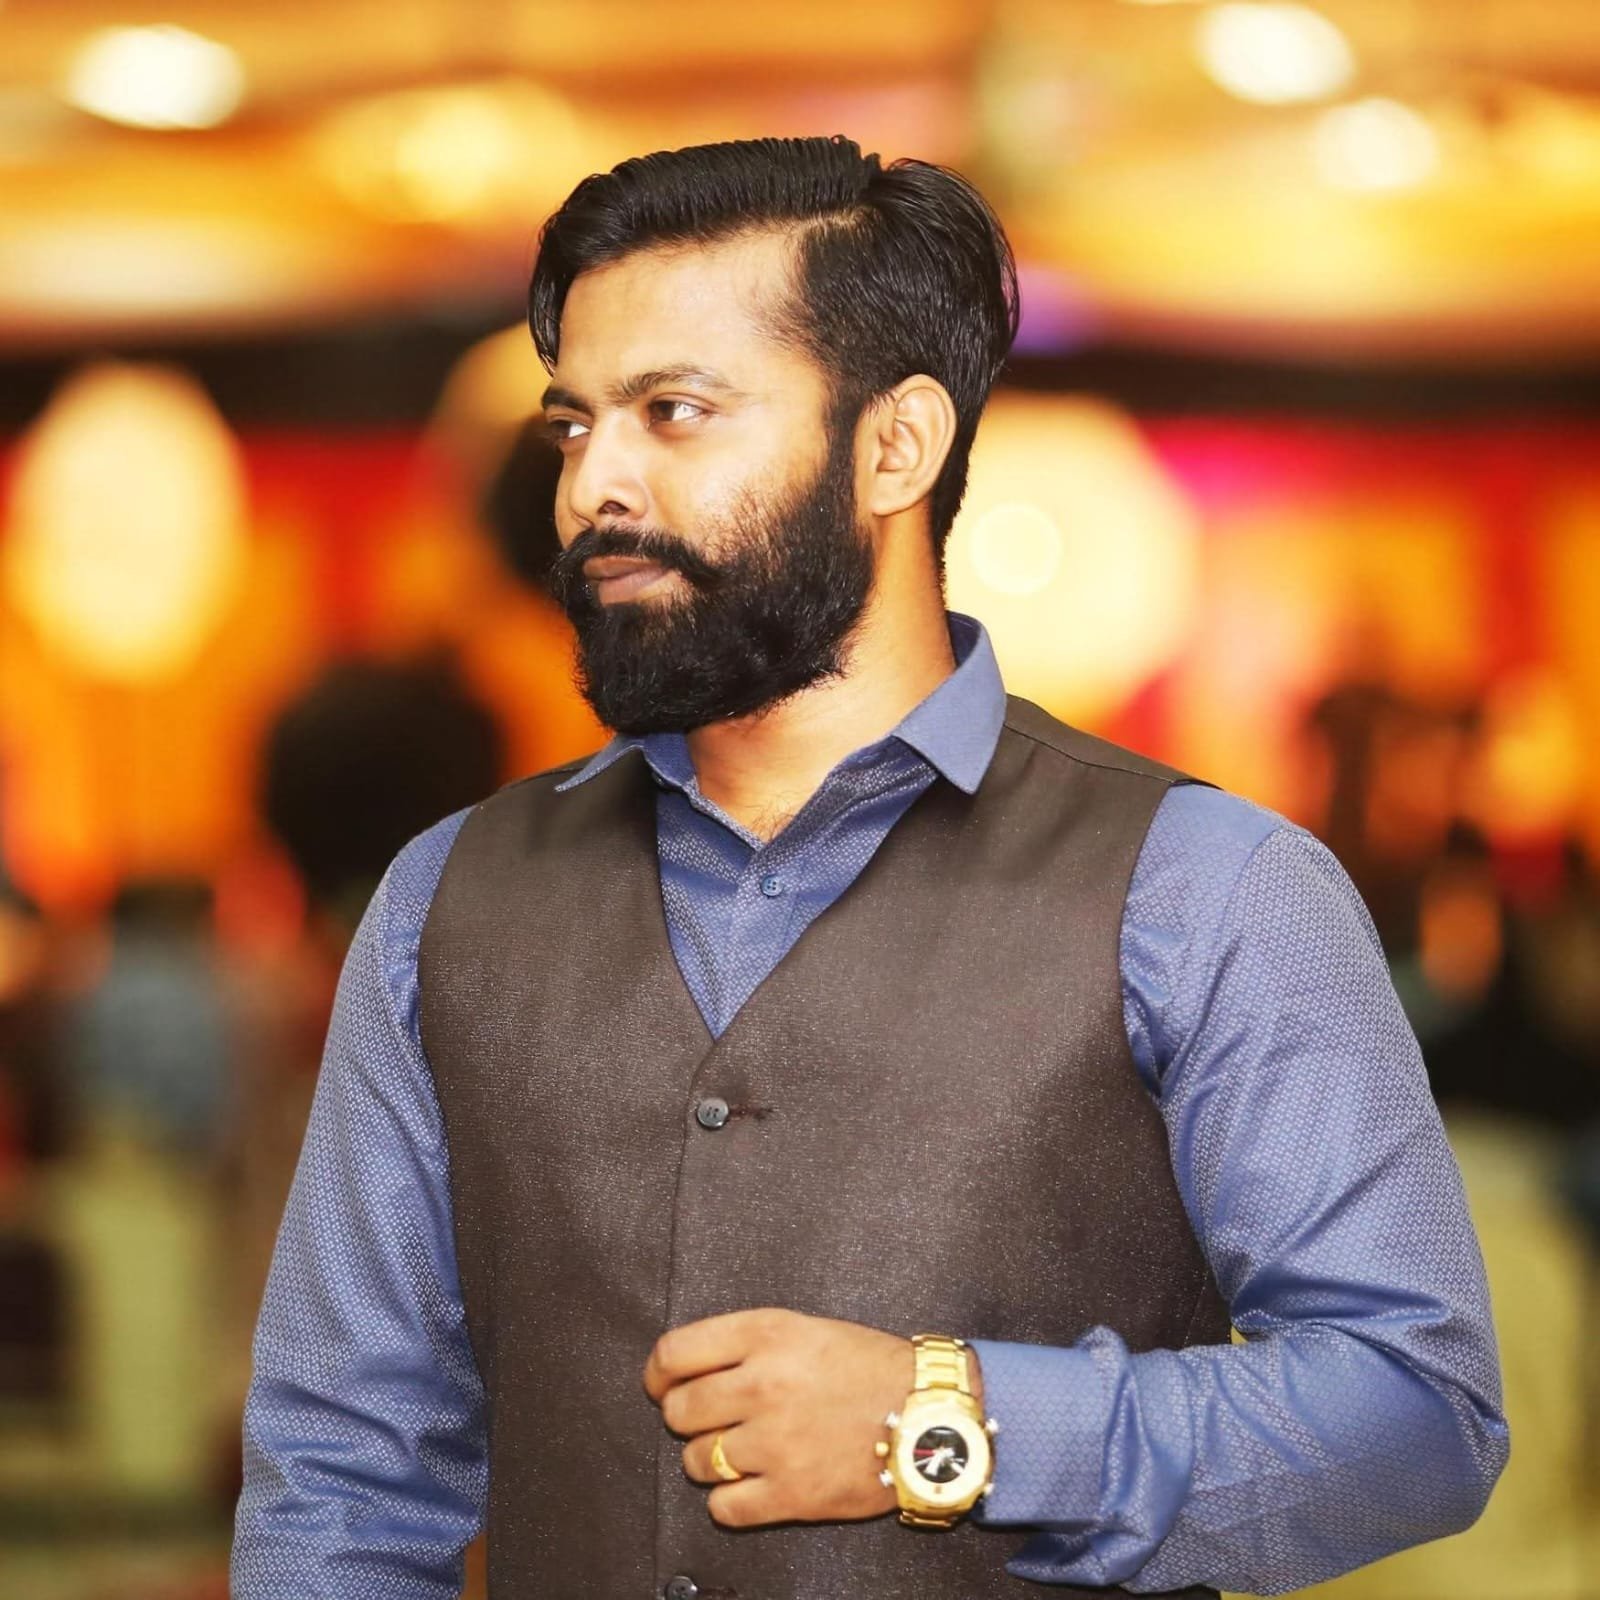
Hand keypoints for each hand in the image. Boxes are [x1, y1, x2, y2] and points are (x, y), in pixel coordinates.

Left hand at [643, 1308, 918, 1527]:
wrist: (929, 1414)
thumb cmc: (868, 1366)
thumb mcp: (805, 1327)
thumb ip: (746, 1342)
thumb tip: (685, 1370)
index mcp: (765, 1335)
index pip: (673, 1354)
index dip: (658, 1374)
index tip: (661, 1385)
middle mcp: (763, 1384)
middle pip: (679, 1411)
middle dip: (688, 1417)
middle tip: (712, 1419)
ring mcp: (776, 1442)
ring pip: (696, 1462)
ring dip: (710, 1460)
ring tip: (741, 1451)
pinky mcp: (792, 1493)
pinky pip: (724, 1508)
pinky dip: (730, 1501)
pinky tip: (753, 1485)